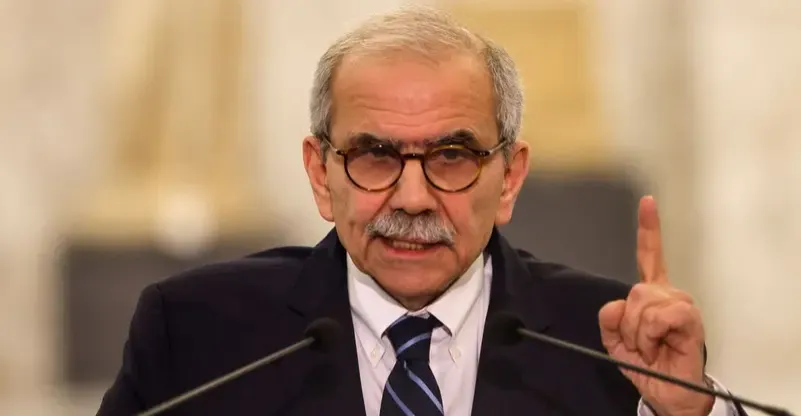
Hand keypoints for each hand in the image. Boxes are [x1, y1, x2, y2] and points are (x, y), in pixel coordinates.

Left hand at [598, 196, 712, 415]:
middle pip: (634, 290)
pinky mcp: (690, 318)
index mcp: (653, 294)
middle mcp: (670, 294)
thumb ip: (609, 319)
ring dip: (638, 332)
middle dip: (627, 323)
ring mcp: (682, 304)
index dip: (649, 229)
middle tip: (640, 344)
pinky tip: (661, 345)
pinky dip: (650, 334)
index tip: (647, 202)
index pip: (649, 256)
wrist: (667, 392)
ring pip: (643, 302)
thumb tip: (615, 305)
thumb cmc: (647, 365)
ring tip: (651, 347)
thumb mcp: (616, 341)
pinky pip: (658, 315)